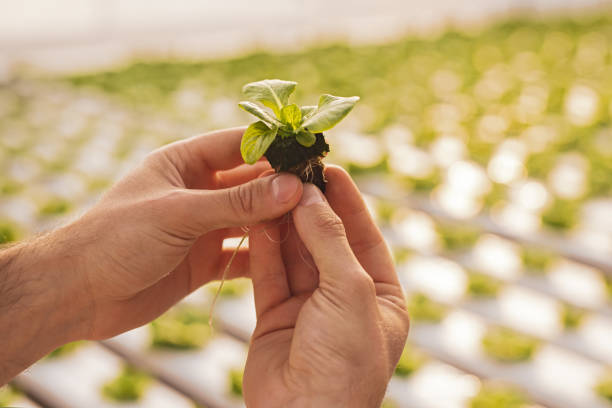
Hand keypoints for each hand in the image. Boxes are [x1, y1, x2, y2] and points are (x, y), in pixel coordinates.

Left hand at [61, 127, 302, 338]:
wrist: (77, 294)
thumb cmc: (116, 239)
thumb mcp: (179, 213)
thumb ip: (237, 203)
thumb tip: (291, 186)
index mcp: (184, 164)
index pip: (239, 144)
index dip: (275, 147)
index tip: (311, 153)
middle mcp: (197, 192)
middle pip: (251, 183)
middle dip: (283, 188)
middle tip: (321, 193)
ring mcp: (201, 227)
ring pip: (250, 219)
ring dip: (277, 223)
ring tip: (314, 225)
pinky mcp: (202, 261)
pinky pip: (241, 254)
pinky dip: (263, 256)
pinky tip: (289, 259)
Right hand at [243, 167, 409, 406]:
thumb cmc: (343, 363)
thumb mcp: (349, 293)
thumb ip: (329, 241)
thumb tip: (312, 196)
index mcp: (379, 296)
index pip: (364, 237)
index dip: (348, 201)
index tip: (329, 168)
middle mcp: (345, 298)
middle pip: (327, 241)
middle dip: (311, 208)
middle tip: (292, 172)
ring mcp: (309, 306)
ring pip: (296, 253)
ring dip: (285, 222)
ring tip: (272, 187)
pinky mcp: (276, 315)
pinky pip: (270, 273)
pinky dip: (264, 246)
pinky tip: (259, 217)